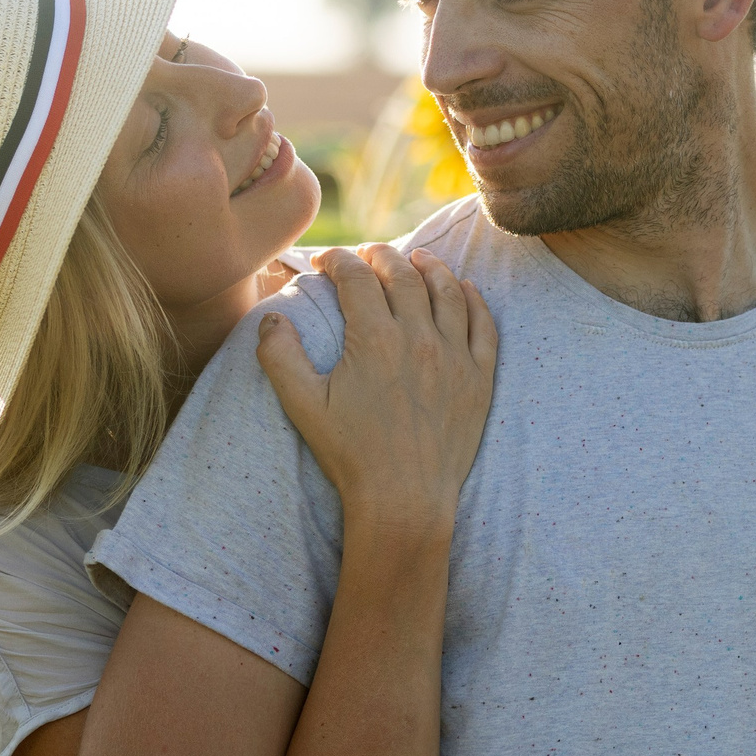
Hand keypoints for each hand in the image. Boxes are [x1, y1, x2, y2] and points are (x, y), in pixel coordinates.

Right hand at [258, 245, 497, 538]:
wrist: (404, 500)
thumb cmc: (351, 456)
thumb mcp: (302, 407)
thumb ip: (279, 357)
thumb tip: (271, 318)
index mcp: (374, 340)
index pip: (356, 278)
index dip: (338, 261)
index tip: (325, 263)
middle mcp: (419, 339)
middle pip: (403, 275)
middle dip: (381, 256)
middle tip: (368, 255)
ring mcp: (455, 357)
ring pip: (447, 291)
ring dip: (430, 268)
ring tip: (418, 259)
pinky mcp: (479, 378)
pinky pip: (484, 325)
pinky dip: (473, 300)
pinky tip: (463, 290)